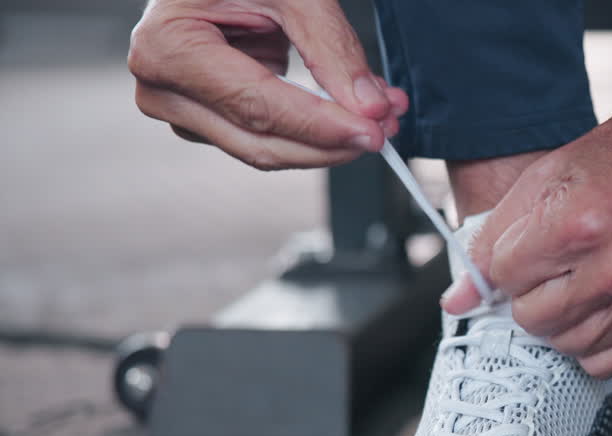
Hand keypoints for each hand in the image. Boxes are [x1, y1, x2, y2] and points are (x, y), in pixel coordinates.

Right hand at [128, 0, 408, 169]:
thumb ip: (332, 48)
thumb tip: (370, 107)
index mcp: (169, 47)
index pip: (258, 108)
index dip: (321, 128)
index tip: (373, 133)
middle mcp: (163, 88)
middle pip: (261, 143)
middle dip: (332, 143)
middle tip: (386, 129)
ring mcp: (180, 108)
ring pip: (265, 150)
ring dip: (328, 140)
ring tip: (379, 114)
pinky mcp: (203, 117)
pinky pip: (263, 137)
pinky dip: (311, 130)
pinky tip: (346, 110)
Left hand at [443, 75, 611, 377]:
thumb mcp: (553, 171)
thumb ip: (497, 234)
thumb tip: (457, 299)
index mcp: (578, 224)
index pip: (503, 277)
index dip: (505, 263)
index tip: (523, 249)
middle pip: (532, 319)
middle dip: (528, 294)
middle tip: (548, 267)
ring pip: (568, 345)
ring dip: (560, 321)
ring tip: (573, 285)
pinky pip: (611, 360)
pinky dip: (594, 343)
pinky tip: (597, 311)